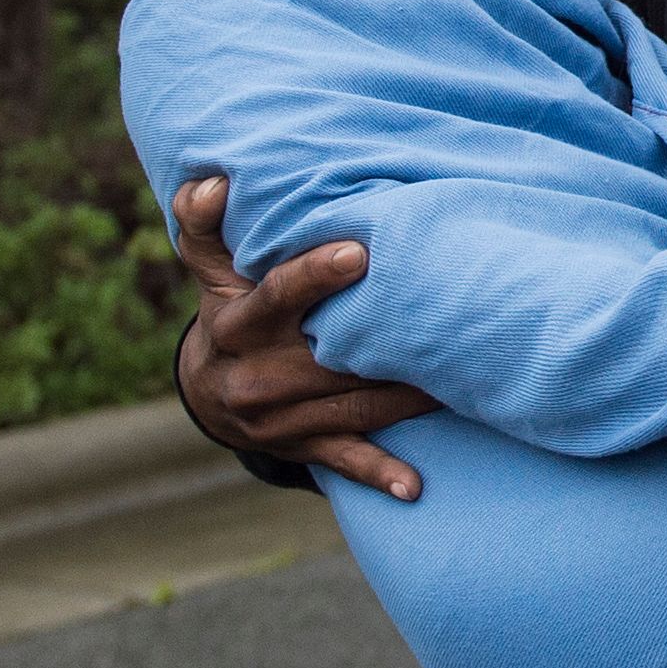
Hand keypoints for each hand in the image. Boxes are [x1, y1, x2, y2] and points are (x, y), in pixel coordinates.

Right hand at [170, 177, 441, 498]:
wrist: (211, 390)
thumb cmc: (229, 308)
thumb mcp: (210, 268)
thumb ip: (205, 224)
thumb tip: (210, 181)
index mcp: (237, 324)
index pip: (276, 296)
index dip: (315, 276)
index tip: (359, 253)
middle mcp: (256, 375)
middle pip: (328, 357)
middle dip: (383, 341)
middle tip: (443, 319)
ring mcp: (280, 418)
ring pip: (352, 404)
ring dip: (406, 395)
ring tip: (461, 374)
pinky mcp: (303, 447)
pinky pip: (344, 460)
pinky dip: (380, 474)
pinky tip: (415, 486)